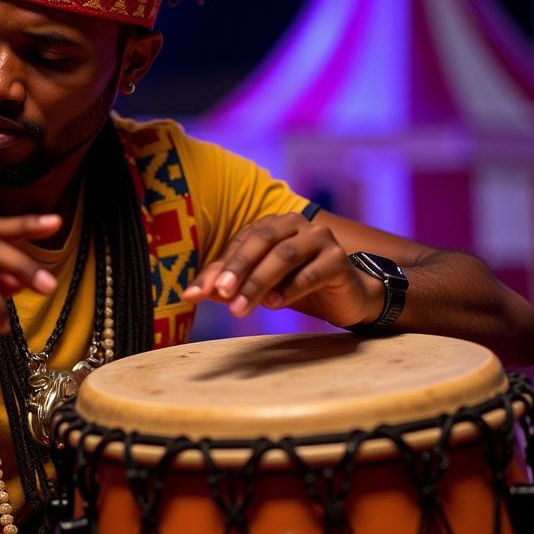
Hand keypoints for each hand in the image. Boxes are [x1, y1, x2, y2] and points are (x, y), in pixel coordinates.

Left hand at [182, 213, 381, 327]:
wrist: (344, 298)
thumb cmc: (294, 287)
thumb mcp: (256, 286)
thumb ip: (226, 286)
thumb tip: (189, 294)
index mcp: (272, 225)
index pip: (240, 243)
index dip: (218, 268)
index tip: (197, 294)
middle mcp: (296, 224)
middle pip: (261, 240)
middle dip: (238, 268)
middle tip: (221, 294)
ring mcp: (320, 238)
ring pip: (285, 255)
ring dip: (259, 282)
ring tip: (241, 308)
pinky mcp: (339, 259)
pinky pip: (312, 271)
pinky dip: (290, 288)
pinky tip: (275, 304)